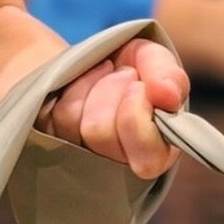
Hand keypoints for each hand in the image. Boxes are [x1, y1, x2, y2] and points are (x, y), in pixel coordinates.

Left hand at [38, 36, 188, 177]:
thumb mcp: (152, 61)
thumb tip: (167, 96)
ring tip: (105, 74)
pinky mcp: (55, 143)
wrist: (85, 58)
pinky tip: (84, 80)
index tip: (139, 86)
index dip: (137, 117)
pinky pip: (60, 115)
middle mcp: (118, 165)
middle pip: (102, 134)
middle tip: (123, 74)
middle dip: (112, 89)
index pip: (147, 159)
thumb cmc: (127, 66)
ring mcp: (82, 157)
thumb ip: (169, 77)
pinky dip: (75, 86)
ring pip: (78, 123)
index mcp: (155, 153)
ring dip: (94, 84)